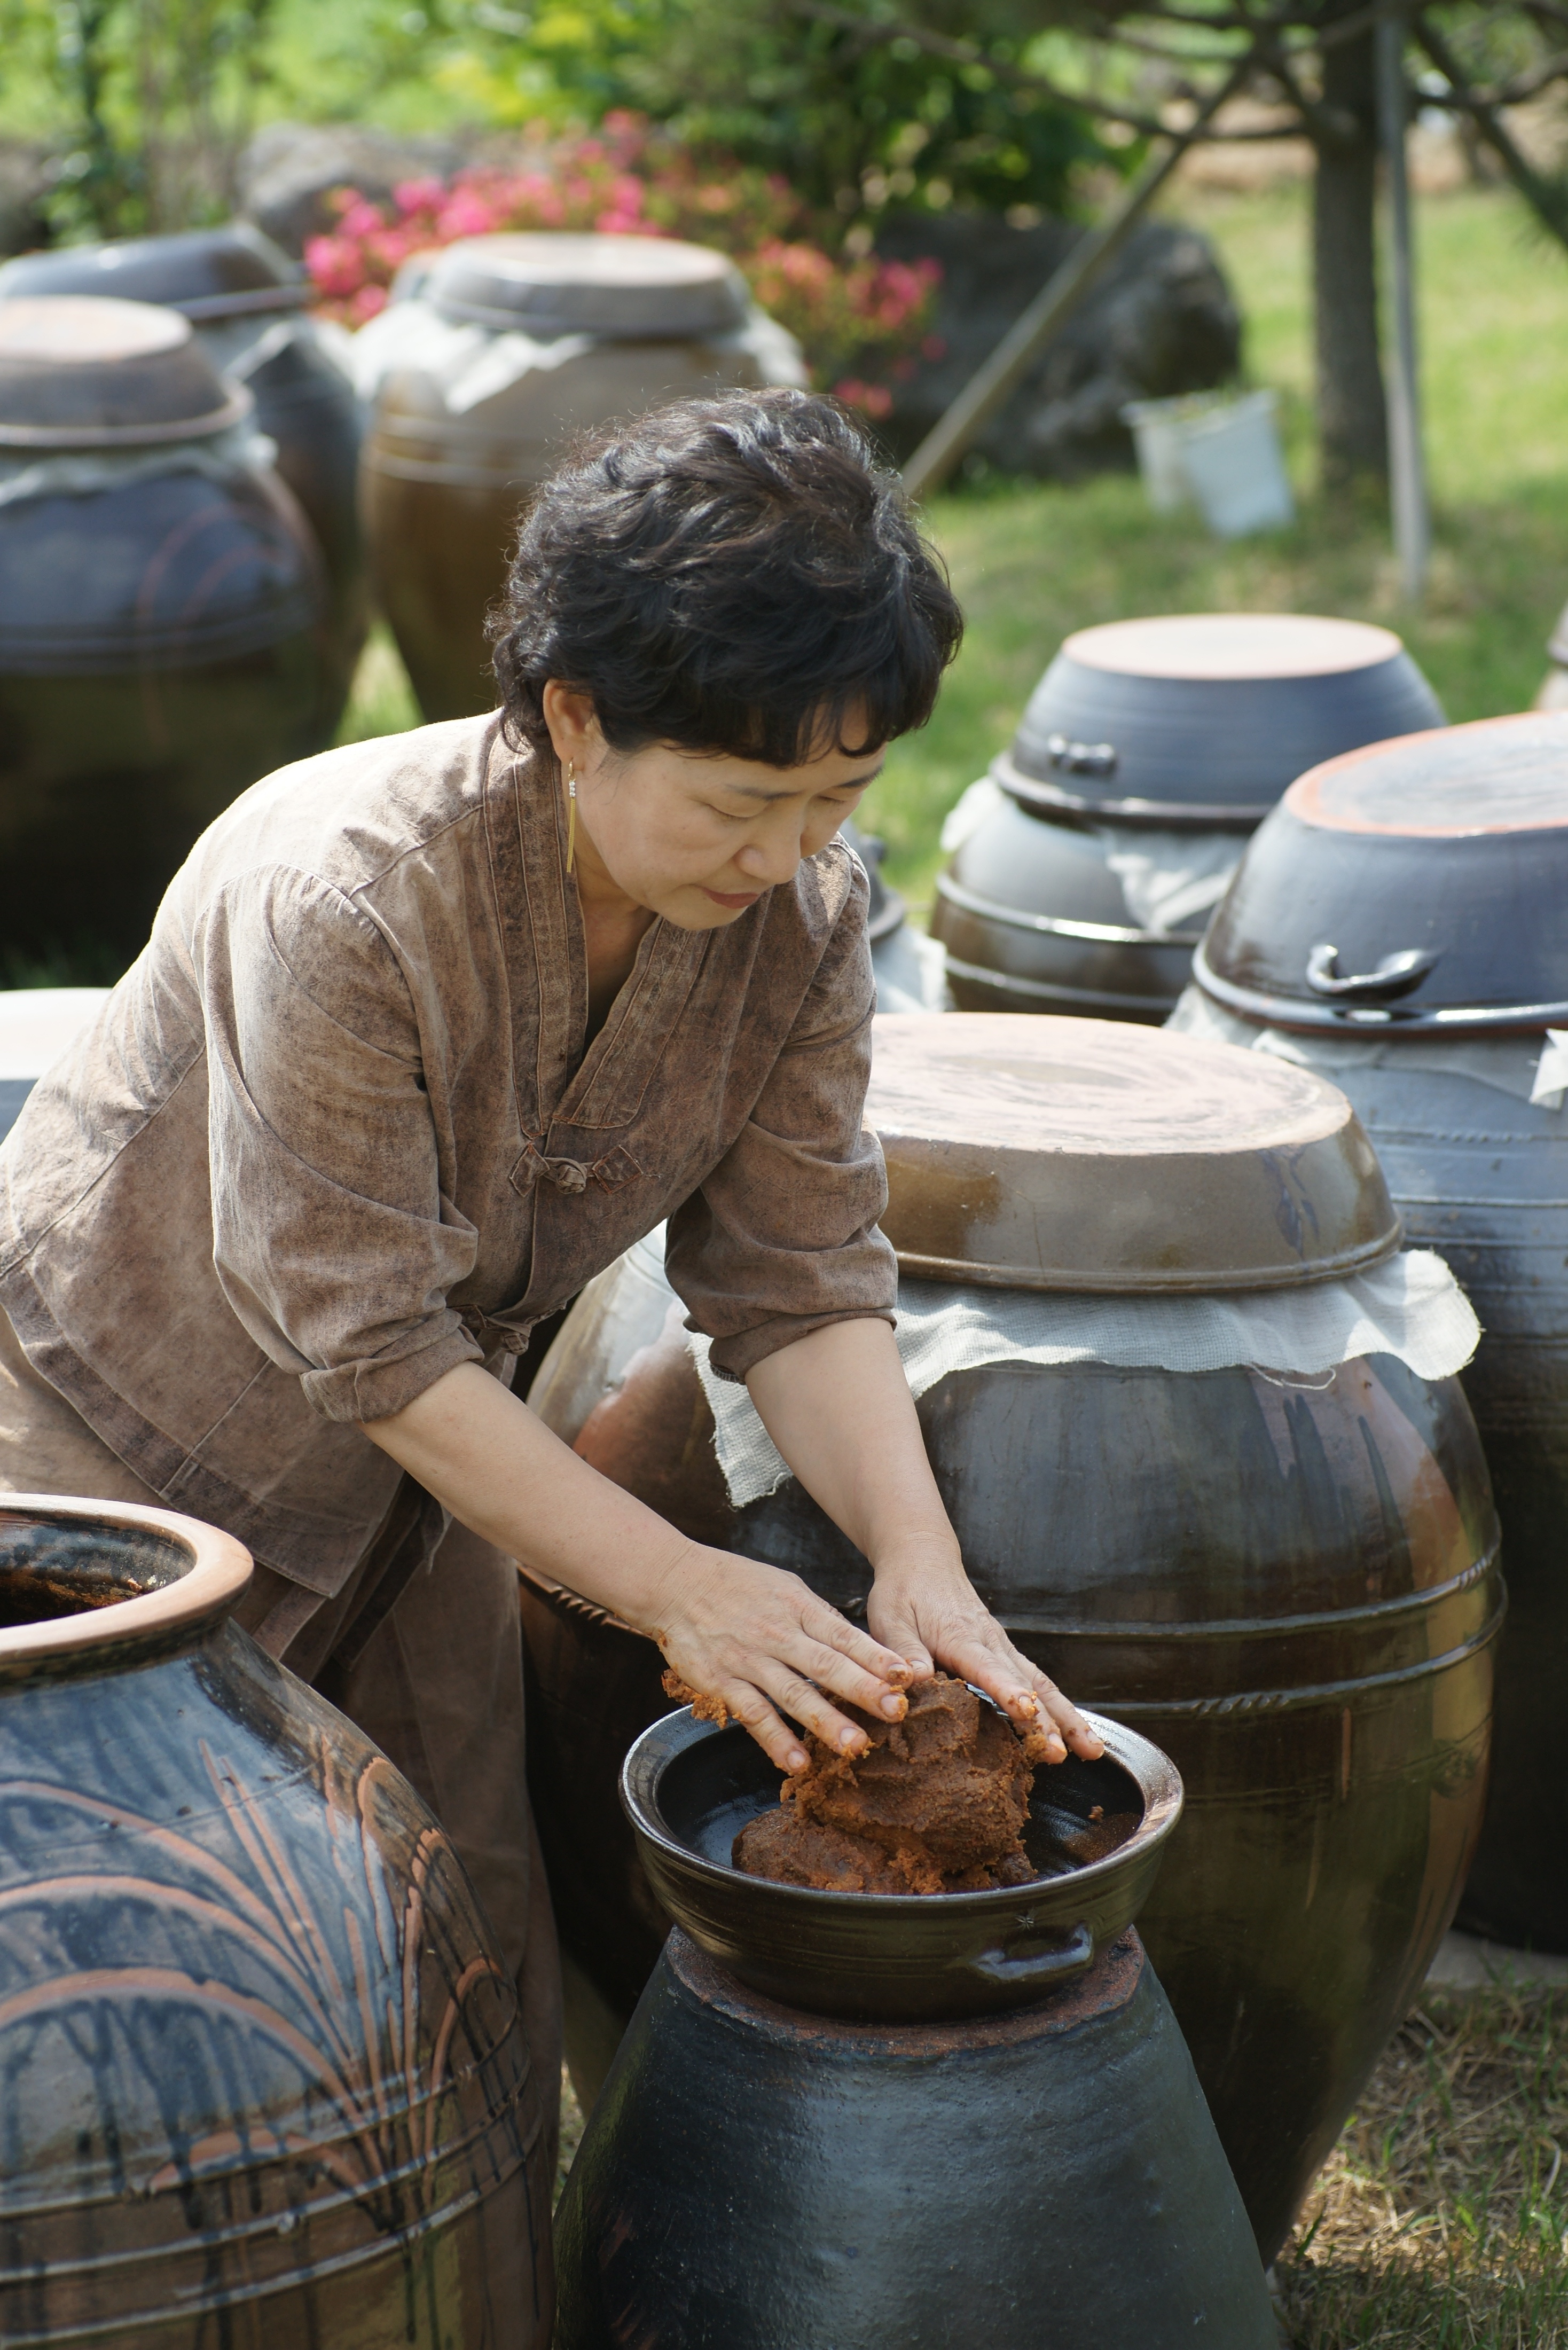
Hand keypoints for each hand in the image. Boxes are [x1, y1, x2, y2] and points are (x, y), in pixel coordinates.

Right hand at [645, 1542, 913, 1774]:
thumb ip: (818, 1617)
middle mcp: (778, 1633)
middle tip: (897, 1712)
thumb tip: (858, 1645)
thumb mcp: (784, 1587)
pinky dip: (775, 1739)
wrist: (674, 1582)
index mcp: (798, 1607)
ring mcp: (749, 1659)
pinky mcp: (722, 1682)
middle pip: (827, 1665)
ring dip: (825, 1721)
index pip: (845, 1635)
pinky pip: (753, 1713)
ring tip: (855, 1746)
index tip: (907, 1677)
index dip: (876, 1657)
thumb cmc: (735, 1584)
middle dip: (864, 1690)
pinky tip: (797, 1762)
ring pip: (793, 1693)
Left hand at [867, 1542, 1103, 1764]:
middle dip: (1048, 1719)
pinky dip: (1060, 1707)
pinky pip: (1038, 1680)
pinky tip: (1076, 1733)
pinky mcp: (1004, 1652)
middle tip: (1063, 1753)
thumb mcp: (890, 1619)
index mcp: (960, 1636)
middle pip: (1027, 1681)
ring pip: (1042, 1683)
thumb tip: (911, 1681)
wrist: (923, 1559)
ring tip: (1093, 1749)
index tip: (1027, 1712)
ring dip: (1067, 1716)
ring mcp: (1002, 1647)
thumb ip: (902, 1651)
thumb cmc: (903, 1592)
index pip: (987, 1667)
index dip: (1007, 1690)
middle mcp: (990, 1642)